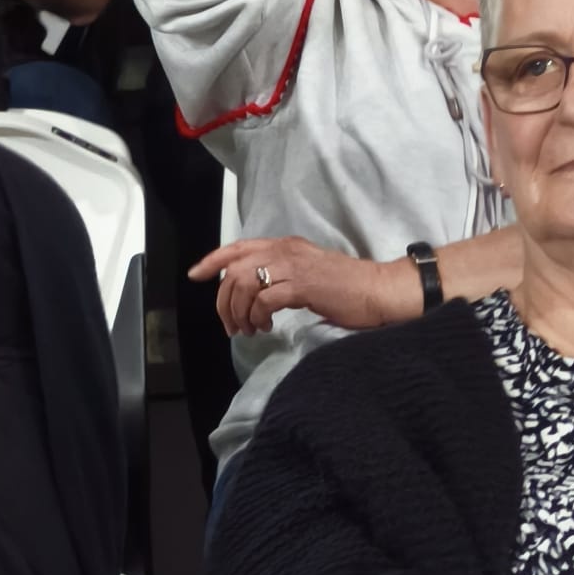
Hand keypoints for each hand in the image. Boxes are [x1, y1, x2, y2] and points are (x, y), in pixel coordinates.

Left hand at [187, 235, 419, 336]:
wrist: (377, 290)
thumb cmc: (346, 287)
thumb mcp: (308, 272)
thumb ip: (283, 273)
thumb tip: (254, 290)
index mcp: (286, 245)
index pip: (238, 246)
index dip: (212, 260)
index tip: (195, 275)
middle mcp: (287, 250)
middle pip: (234, 269)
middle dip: (224, 301)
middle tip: (231, 325)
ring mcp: (295, 266)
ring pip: (245, 283)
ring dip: (239, 312)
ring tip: (249, 330)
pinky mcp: (303, 285)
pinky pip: (265, 299)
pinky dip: (258, 316)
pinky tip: (266, 328)